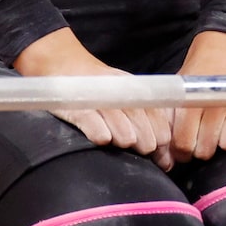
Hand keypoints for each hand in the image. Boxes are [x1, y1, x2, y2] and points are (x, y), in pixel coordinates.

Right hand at [12, 27, 173, 160]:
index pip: (153, 111)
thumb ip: (144, 127)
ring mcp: (94, 97)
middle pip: (135, 112)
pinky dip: (95, 127)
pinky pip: (86, 116)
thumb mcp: (122, 100)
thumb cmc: (96, 91)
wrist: (60, 65)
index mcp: (131, 90)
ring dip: (123, 129)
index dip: (160, 130)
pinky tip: (102, 139)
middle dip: (145, 133)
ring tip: (128, 142)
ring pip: (113, 114)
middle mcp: (115, 92)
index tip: (163, 150)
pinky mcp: (73, 104)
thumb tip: (166, 160)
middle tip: (147, 150)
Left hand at [171, 30, 225, 162]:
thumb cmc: (200, 71)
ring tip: (219, 129)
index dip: (181, 152)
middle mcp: (216, 107)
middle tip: (201, 137)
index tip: (182, 150)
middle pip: (206, 151)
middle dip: (201, 148)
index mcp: (192, 103)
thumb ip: (170, 118)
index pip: (184, 144)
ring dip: (223, 141)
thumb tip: (164, 151)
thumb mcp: (178, 89)